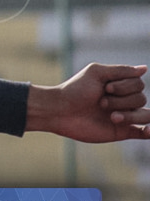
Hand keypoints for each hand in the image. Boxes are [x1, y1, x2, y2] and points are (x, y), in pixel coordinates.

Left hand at [26, 63, 149, 142]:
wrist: (59, 111)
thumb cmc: (75, 90)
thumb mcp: (96, 72)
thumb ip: (121, 70)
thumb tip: (145, 68)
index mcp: (119, 86)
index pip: (138, 83)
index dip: (125, 86)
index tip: (105, 88)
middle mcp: (123, 100)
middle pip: (141, 98)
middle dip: (121, 100)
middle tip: (100, 102)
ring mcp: (124, 116)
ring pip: (145, 115)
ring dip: (130, 115)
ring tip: (112, 117)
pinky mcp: (121, 131)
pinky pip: (143, 132)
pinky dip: (149, 131)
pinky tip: (148, 130)